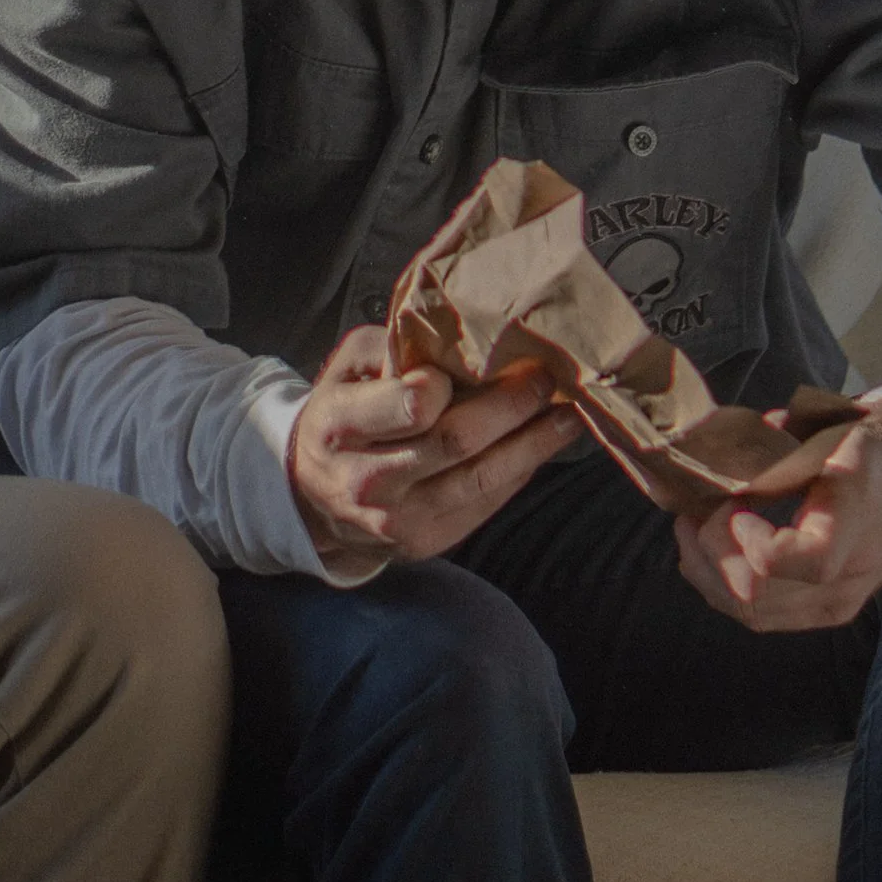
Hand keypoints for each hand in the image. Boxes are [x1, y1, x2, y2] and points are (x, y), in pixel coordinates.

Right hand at [288, 326, 573, 567]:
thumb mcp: (346, 367)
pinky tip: (540, 445)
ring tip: (568, 414)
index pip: (410, 405)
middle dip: (511, 406)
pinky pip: (485, 504)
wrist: (314, 495)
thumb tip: (457, 340)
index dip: (448, 381)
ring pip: (482, 479)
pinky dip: (518, 471)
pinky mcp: (427, 541)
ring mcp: (398, 519)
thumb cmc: (340, 413)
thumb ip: (393, 345)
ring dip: (533, 444)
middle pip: (456, 442)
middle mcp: (367, 480)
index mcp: (340, 426)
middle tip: (545, 378)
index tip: (474, 358)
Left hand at [673, 396, 881, 633]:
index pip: (797, 560)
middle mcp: (849, 573)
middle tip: (697, 511)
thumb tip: (724, 456)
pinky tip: (712, 550)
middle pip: (758, 597)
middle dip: (710, 553)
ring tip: (694, 527)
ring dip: (709, 573)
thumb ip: (779, 442)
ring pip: (752, 614)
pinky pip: (762, 617)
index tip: (734, 502)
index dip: (747, 540)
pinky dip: (725, 587)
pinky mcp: (827, 611)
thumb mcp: (833, 427)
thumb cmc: (871, 444)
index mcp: (853, 519)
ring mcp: (839, 600)